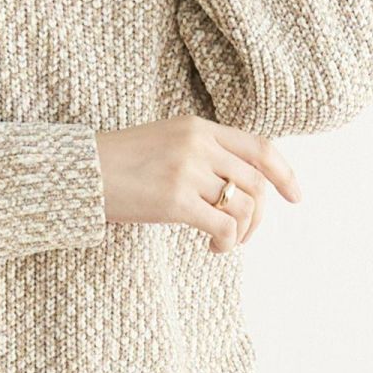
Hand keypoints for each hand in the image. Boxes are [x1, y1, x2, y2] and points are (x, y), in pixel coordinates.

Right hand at [95, 115, 301, 250]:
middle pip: (256, 181)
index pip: (259, 146)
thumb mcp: (165, 142)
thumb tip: (240, 185)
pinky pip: (225, 225)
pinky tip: (214, 247)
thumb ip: (202, 152)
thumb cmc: (118, 164)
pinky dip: (228, 241)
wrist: (78, 172)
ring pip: (245, 205)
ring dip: (243, 231)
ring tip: (223, 241)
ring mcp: (186, 170)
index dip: (285, 172)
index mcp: (197, 126)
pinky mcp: (175, 199)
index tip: (295, 196)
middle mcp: (197, 143)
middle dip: (260, 215)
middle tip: (246, 234)